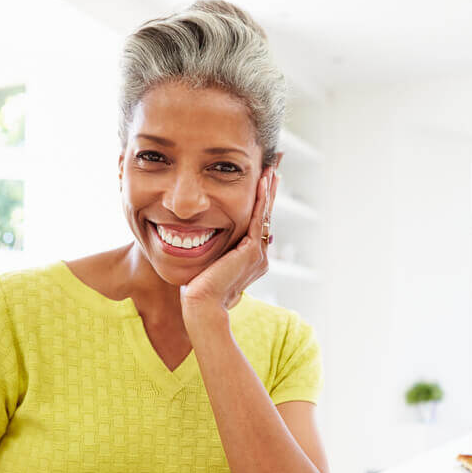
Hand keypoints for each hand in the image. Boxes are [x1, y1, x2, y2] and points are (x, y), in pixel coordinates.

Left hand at [179, 168, 278, 324]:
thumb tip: (202, 241)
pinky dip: (261, 200)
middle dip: (269, 191)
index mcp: (251, 258)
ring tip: (271, 169)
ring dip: (268, 190)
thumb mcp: (208, 265)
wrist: (201, 305)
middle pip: (266, 216)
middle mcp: (259, 255)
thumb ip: (214, 253)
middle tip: (273, 167)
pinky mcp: (251, 251)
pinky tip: (262, 183)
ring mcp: (258, 254)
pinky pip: (258, 219)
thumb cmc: (198, 290)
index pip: (257, 223)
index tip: (261, 181)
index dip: (260, 202)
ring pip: (265, 215)